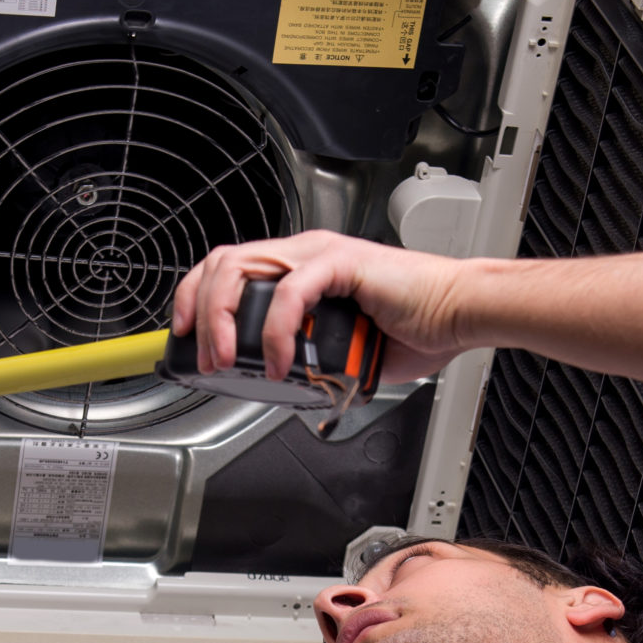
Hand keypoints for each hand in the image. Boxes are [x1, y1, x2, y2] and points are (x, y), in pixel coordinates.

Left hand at [170, 230, 469, 385]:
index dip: (194, 299)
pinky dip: (277, 332)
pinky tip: (283, 364)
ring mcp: (320, 254)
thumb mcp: (339, 352)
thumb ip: (307, 360)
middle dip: (198, 313)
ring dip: (224, 320)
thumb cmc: (414, 327)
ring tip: (229, 361)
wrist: (459, 314)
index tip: (183, 337)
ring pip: (243, 269)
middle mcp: (304, 253)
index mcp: (298, 267)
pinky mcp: (342, 262)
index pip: (227, 269)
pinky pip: (290, 292)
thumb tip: (283, 389)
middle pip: (222, 263)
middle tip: (205, 358)